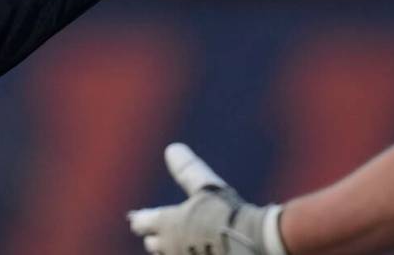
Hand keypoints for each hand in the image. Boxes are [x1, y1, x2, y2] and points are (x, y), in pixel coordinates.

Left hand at [127, 144, 286, 254]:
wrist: (255, 243)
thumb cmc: (228, 213)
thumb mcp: (207, 187)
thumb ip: (187, 170)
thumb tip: (172, 149)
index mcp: (166, 223)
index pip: (141, 223)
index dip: (141, 220)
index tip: (138, 218)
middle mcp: (169, 246)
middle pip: (153, 244)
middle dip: (157, 238)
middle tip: (162, 233)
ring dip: (171, 250)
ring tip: (182, 243)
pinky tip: (199, 250)